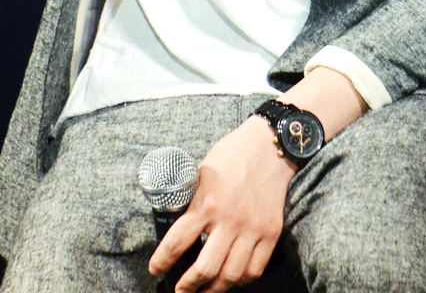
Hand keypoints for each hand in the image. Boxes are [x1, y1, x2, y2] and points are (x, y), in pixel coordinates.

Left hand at [149, 115, 294, 292]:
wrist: (269, 146)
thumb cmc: (232, 154)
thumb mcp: (202, 171)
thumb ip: (193, 198)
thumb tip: (179, 220)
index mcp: (206, 202)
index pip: (177, 241)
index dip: (162, 261)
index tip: (155, 269)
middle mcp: (229, 219)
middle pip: (205, 268)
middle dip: (189, 286)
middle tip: (181, 291)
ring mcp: (252, 229)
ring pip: (231, 275)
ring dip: (214, 289)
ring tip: (204, 291)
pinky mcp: (271, 233)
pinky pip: (254, 269)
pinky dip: (242, 280)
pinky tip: (232, 279)